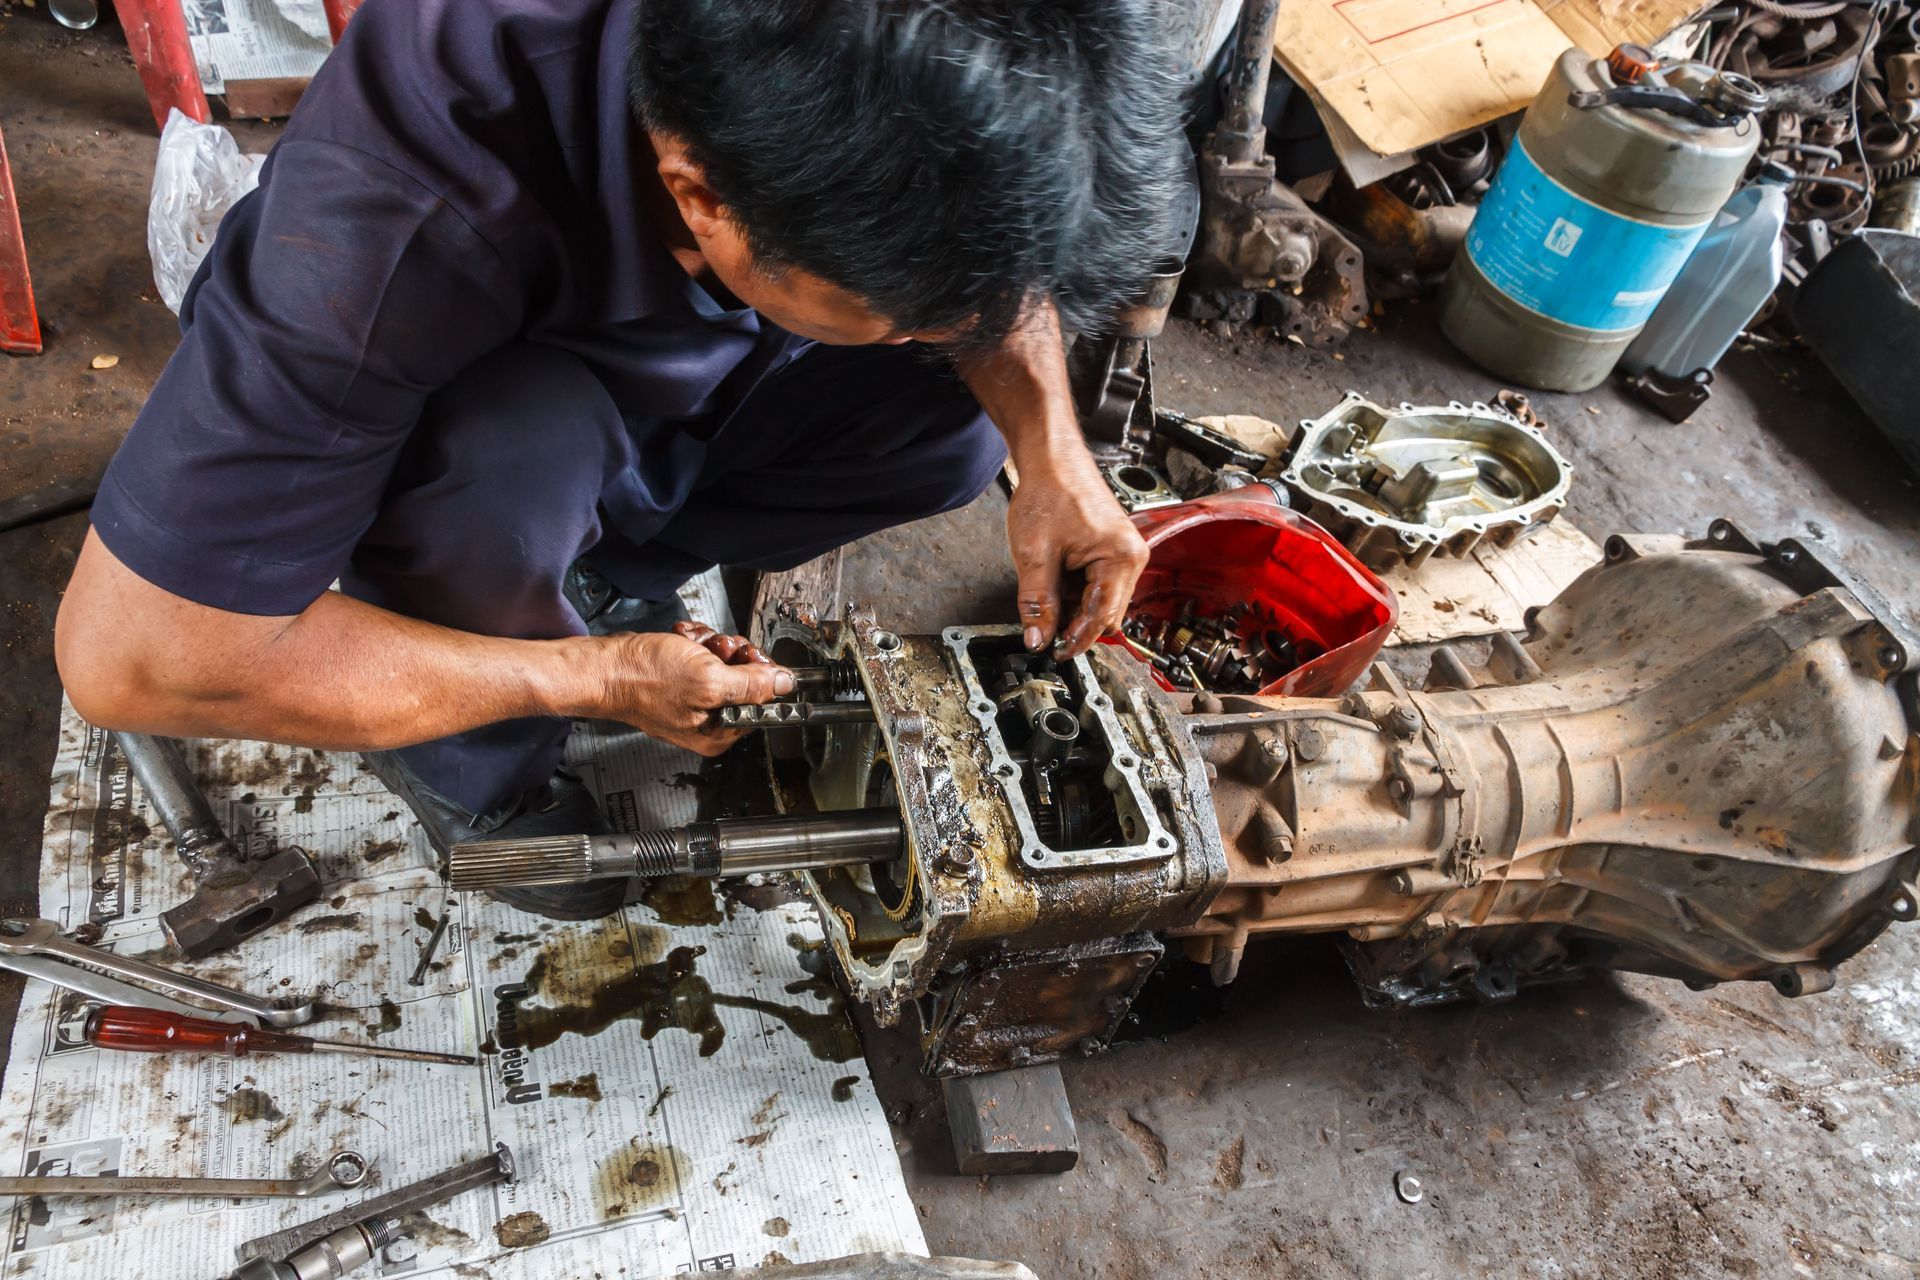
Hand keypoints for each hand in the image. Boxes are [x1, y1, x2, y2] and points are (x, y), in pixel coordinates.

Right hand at [585, 621, 792, 755]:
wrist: (606, 666)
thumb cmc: (645, 680)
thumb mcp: (708, 681)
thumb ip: (752, 686)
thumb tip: (786, 685)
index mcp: (720, 732)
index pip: (764, 702)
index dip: (761, 675)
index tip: (747, 659)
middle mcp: (710, 719)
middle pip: (747, 678)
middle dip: (732, 655)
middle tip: (714, 650)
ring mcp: (695, 698)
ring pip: (726, 660)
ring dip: (711, 644)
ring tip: (692, 645)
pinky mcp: (683, 678)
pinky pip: (704, 655)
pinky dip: (695, 642)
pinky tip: (682, 641)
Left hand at [1006, 454, 1148, 658]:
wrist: (1052, 458)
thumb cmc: (1049, 491)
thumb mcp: (1035, 554)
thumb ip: (1037, 602)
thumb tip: (1038, 638)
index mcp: (1121, 558)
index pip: (1101, 618)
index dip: (1075, 640)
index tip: (1054, 653)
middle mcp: (1132, 556)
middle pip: (1106, 614)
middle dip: (1075, 622)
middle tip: (1043, 622)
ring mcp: (1126, 552)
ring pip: (1102, 601)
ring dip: (1074, 604)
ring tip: (1047, 582)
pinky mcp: (1115, 549)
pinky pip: (1099, 584)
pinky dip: (1077, 589)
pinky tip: (1057, 573)